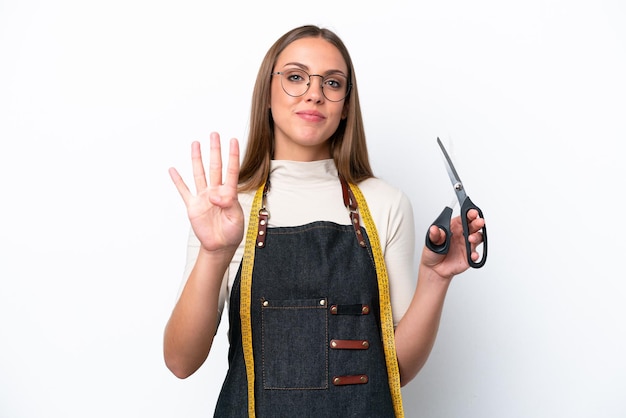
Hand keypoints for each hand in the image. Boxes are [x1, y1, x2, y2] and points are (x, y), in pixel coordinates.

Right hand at [168, 132, 244, 253]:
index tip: (233, 141)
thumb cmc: (232, 233)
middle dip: (215, 150)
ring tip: (196, 143)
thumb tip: (215, 195)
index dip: (232, 156)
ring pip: (199, 174)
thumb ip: (228, 204)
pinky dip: (177, 181)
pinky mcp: (193, 206)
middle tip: (214, 134)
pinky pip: (183, 191)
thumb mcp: (236, 219)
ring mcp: (203, 197)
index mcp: (229, 193)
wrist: (220, 246)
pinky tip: (173, 170)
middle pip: (215, 166)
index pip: (231, 170)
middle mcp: (216, 192)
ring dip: (197, 159)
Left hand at [422, 209, 484, 278]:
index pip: (464, 217)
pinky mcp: (469, 256)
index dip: (469, 213)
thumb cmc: (433, 251)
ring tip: (471, 238)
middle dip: (477, 222)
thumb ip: (435, 235)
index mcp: (454, 227)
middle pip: (473, 225)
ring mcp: (467, 245)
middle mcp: (462, 234)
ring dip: (477, 237)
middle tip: (478, 222)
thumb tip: (434, 229)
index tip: (472, 212)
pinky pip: (475, 255)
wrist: (434, 269)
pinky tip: (472, 255)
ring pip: (478, 238)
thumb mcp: (431, 241)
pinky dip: (475, 255)